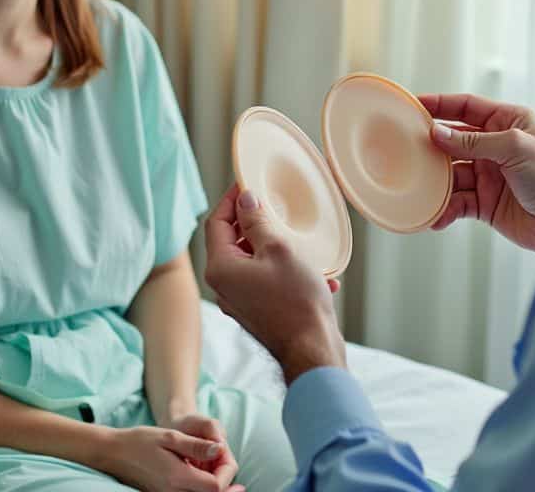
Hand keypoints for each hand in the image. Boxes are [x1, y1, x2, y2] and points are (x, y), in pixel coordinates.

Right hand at [100, 425, 240, 491]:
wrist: (114, 453)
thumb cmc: (141, 441)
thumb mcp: (170, 436)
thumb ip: (196, 445)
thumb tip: (220, 449)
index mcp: (178, 478)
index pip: (216, 486)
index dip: (227, 472)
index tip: (224, 453)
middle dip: (226, 483)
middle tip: (231, 468)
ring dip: (215, 485)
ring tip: (218, 466)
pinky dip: (202, 487)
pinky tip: (204, 474)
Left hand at [204, 185, 345, 383]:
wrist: (312, 350)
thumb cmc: (296, 301)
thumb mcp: (278, 249)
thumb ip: (257, 221)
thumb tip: (245, 200)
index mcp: (221, 268)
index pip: (217, 222)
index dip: (231, 199)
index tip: (247, 183)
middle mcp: (224, 286)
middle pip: (233, 241)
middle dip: (256, 222)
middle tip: (276, 207)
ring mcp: (239, 301)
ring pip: (253, 261)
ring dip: (275, 247)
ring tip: (302, 243)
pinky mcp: (257, 312)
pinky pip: (267, 281)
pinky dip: (286, 271)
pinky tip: (317, 274)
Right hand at [419, 93, 534, 254]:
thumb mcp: (514, 148)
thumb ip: (474, 141)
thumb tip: (438, 133)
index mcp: (508, 123)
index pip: (467, 107)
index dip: (440, 104)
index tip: (414, 105)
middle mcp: (496, 147)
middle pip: (453, 141)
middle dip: (431, 146)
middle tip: (405, 148)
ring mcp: (489, 176)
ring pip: (451, 175)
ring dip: (435, 183)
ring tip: (419, 187)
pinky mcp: (485, 203)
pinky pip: (457, 203)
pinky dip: (445, 209)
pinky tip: (436, 215)